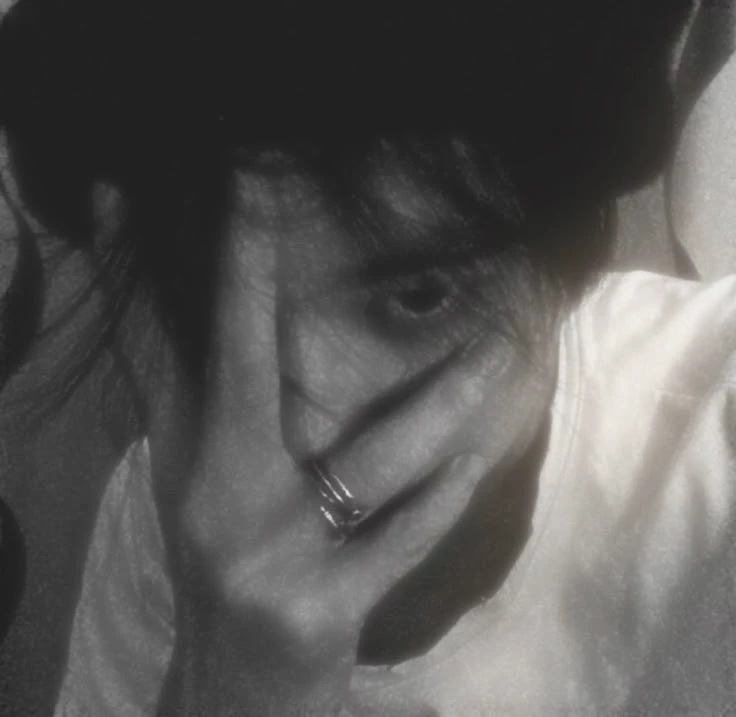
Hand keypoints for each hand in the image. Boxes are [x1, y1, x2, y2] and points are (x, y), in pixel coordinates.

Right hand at [148, 174, 549, 715]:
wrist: (232, 681)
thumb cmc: (213, 558)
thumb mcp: (189, 476)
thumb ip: (183, 394)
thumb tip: (176, 304)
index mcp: (203, 461)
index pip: (226, 345)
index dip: (238, 265)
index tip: (251, 185)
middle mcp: (235, 504)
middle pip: (291, 390)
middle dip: (354, 321)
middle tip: (446, 270)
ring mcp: (285, 561)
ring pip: (384, 462)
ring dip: (451, 404)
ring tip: (505, 353)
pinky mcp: (332, 611)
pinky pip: (406, 535)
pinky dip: (447, 490)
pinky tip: (481, 453)